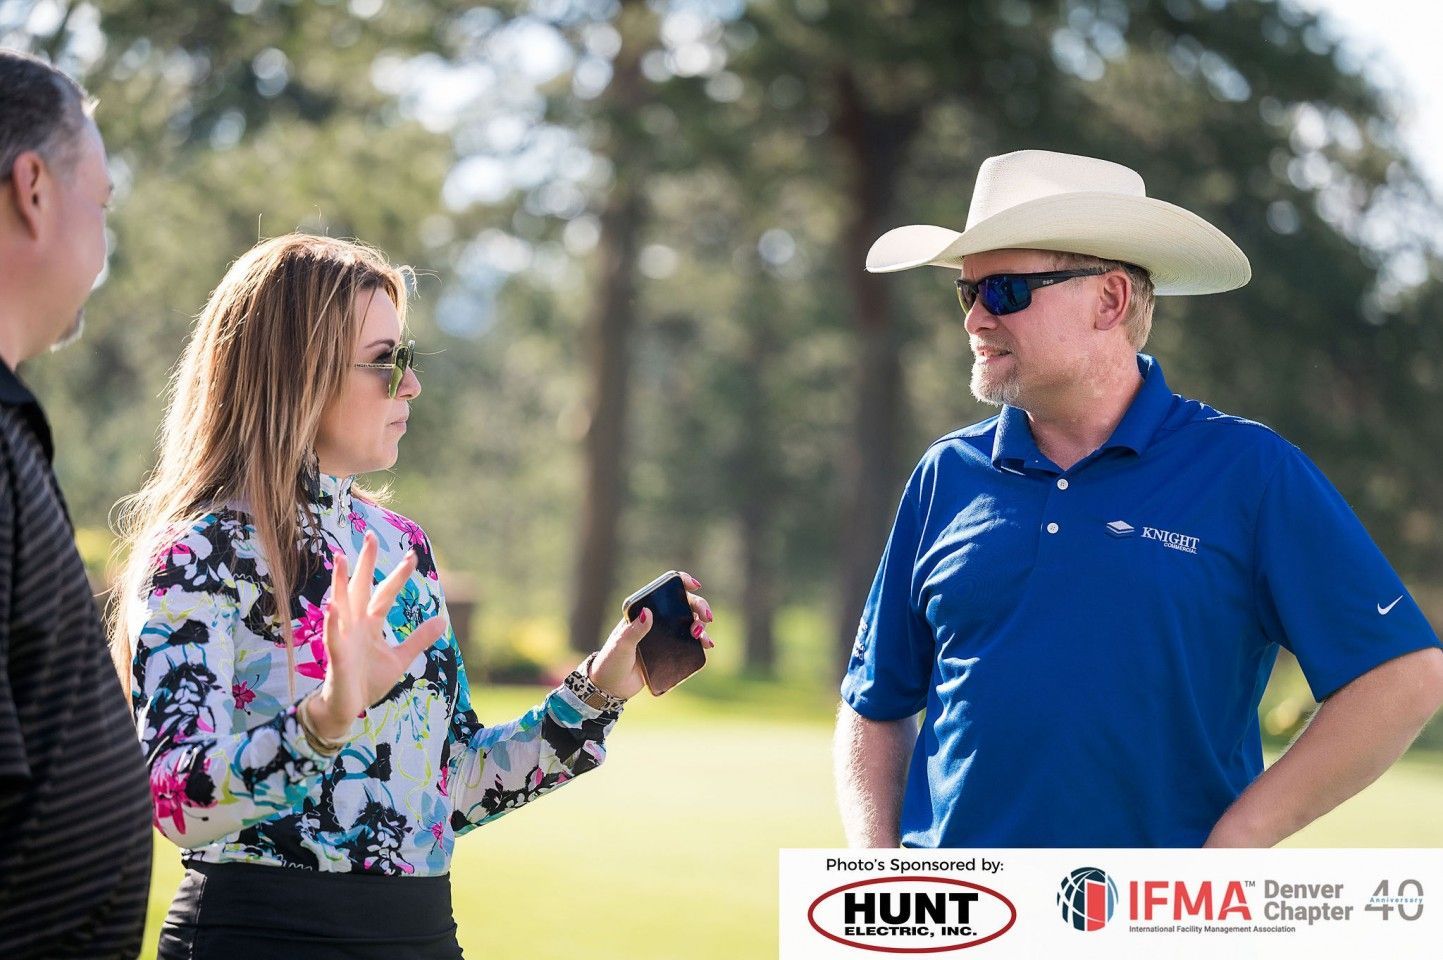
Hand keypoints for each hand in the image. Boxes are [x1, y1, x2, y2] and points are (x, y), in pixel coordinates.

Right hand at [304, 530, 448, 741]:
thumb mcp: (400, 659)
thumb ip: (418, 639)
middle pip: (361, 587)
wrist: (348, 708)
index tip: (412, 555)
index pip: (386, 593)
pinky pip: (334, 635)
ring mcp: (343, 637)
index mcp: (370, 624)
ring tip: (342, 557)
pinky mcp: (336, 655)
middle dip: (365, 563)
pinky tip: (333, 605)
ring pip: (341, 604)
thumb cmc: (367, 681)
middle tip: (370, 535)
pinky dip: (334, 621)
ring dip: (341, 582)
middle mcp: (355, 624)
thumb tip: (443, 620)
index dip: (398, 575)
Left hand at [588, 571, 714, 699]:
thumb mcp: (621, 644)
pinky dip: (701, 641)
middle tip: (707, 617)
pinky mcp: (671, 652)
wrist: (610, 686)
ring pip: (690, 622)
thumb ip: (634, 630)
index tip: (694, 585)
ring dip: (701, 625)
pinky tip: (707, 645)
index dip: (682, 583)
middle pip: (684, 605)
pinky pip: (690, 643)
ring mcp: (665, 636)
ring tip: (700, 636)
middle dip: (699, 607)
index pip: (664, 590)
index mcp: (642, 611)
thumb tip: (647, 612)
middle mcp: (657, 620)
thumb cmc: (610, 661)